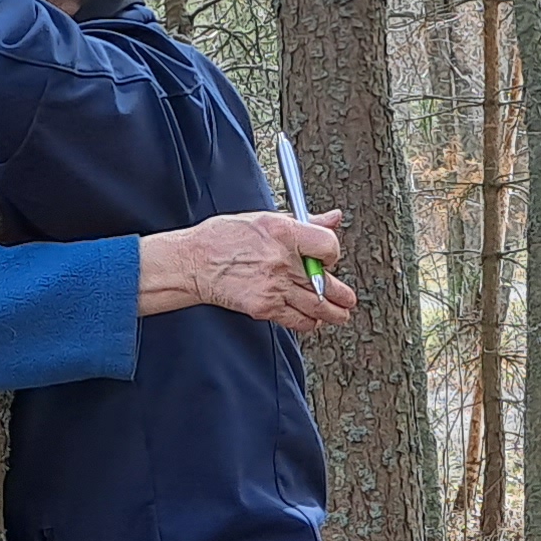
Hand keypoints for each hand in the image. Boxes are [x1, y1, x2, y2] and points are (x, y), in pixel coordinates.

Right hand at [139, 210, 353, 334]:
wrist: (194, 262)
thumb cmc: (224, 238)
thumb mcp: (265, 219)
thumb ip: (304, 222)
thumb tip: (333, 218)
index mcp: (284, 232)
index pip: (328, 245)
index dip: (333, 253)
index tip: (329, 258)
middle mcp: (282, 260)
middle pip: (327, 282)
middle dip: (342, 294)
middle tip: (347, 298)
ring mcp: (274, 286)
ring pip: (318, 306)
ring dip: (333, 313)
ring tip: (339, 314)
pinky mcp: (265, 307)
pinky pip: (298, 320)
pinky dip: (310, 322)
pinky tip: (313, 320)